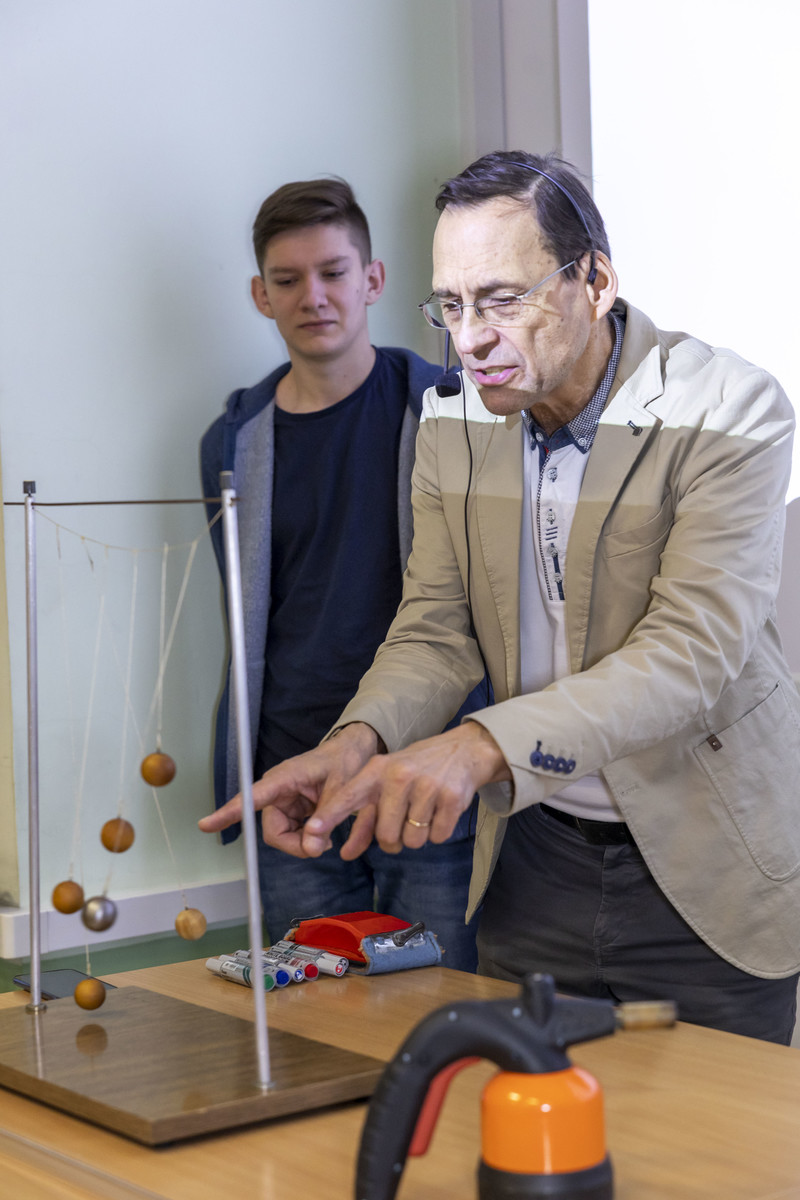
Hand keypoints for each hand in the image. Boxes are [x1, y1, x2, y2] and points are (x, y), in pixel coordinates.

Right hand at [197, 723, 380, 857]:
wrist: (352, 752)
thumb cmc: (344, 762)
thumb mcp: (342, 789)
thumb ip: (326, 819)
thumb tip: (312, 848)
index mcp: (284, 778)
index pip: (251, 797)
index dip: (228, 812)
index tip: (205, 824)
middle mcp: (278, 790)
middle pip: (273, 830)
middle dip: (295, 844)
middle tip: (322, 846)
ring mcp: (284, 801)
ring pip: (282, 836)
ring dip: (303, 842)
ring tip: (327, 836)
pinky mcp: (292, 809)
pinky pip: (292, 834)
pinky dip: (307, 839)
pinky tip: (323, 833)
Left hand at [306, 721, 509, 858]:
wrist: (463, 751)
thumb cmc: (417, 771)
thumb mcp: (387, 784)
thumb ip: (366, 818)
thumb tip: (345, 854)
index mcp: (378, 770)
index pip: (348, 796)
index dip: (328, 817)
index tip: (311, 832)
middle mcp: (399, 776)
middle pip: (386, 836)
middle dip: (395, 839)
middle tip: (404, 819)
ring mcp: (427, 786)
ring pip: (412, 841)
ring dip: (418, 835)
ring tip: (424, 811)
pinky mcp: (452, 798)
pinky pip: (437, 837)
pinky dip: (439, 831)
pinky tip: (440, 810)